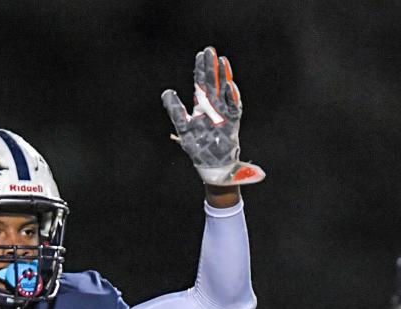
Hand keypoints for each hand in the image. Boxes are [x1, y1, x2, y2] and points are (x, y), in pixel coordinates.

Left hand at [162, 47, 264, 185]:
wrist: (211, 165)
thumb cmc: (197, 147)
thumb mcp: (183, 128)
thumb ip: (175, 110)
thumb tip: (167, 92)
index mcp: (201, 105)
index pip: (201, 83)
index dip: (200, 69)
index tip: (200, 54)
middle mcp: (214, 106)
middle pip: (213, 83)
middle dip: (211, 67)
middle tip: (210, 50)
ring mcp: (224, 113)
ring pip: (224, 91)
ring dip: (223, 76)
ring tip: (222, 61)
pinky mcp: (232, 123)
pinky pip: (233, 108)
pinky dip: (232, 97)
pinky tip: (229, 86)